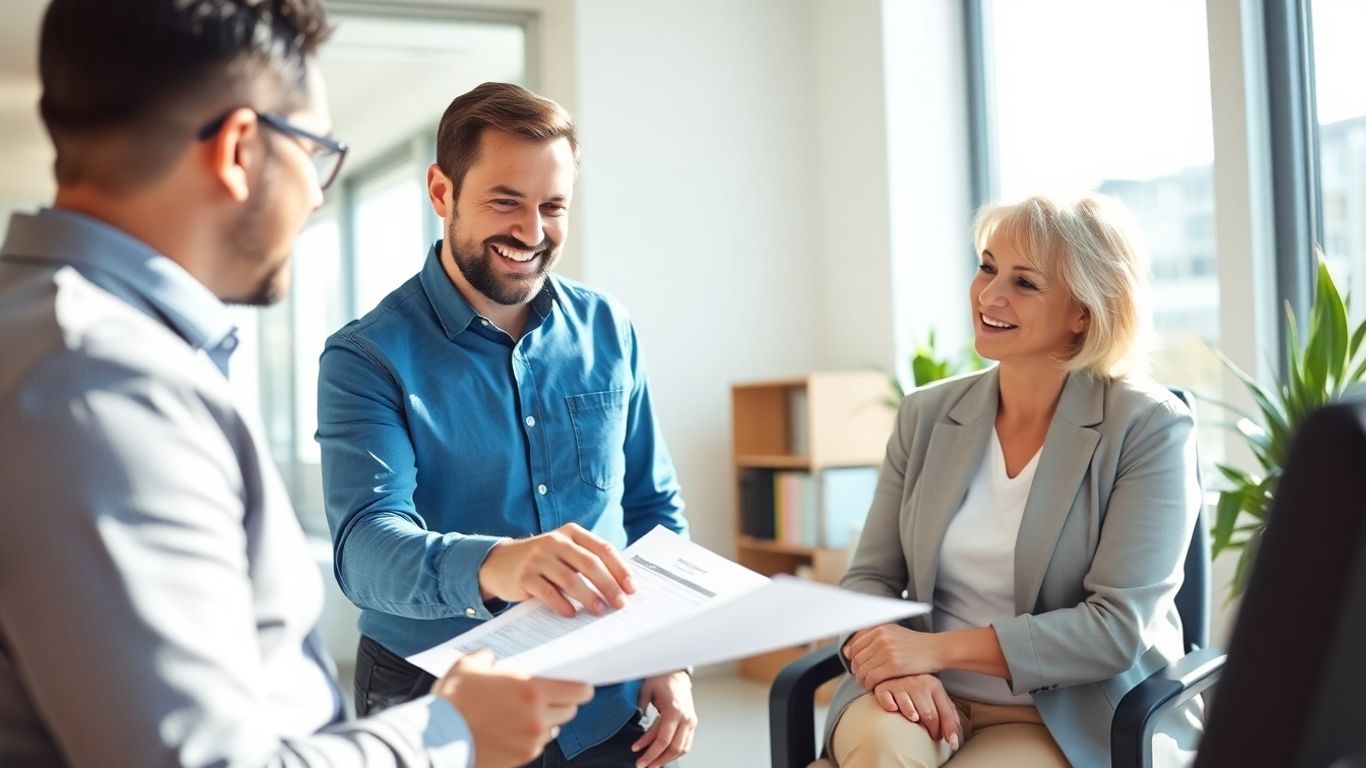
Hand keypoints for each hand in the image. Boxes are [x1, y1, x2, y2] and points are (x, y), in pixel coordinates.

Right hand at [431, 651, 593, 767]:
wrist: (435, 740)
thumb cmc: (452, 700)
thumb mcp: (469, 665)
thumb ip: (488, 656)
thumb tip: (492, 658)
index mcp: (532, 689)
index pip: (579, 690)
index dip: (582, 685)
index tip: (578, 682)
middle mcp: (538, 717)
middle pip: (571, 709)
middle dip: (564, 701)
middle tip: (551, 694)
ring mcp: (531, 740)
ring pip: (555, 728)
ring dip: (548, 719)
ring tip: (528, 711)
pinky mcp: (522, 757)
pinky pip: (538, 744)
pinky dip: (533, 735)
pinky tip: (515, 727)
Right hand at [479, 522, 635, 616]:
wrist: (498, 562)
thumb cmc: (542, 561)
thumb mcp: (564, 553)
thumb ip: (587, 561)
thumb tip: (621, 587)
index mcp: (571, 533)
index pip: (602, 548)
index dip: (620, 569)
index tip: (632, 588)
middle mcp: (555, 541)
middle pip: (589, 563)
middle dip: (608, 585)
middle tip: (620, 603)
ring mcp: (538, 557)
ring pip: (570, 579)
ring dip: (588, 597)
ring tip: (599, 611)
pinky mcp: (524, 575)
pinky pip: (548, 592)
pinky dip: (562, 604)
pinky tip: (571, 614)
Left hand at [630, 671, 696, 767]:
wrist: (676, 670)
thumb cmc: (662, 678)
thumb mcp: (646, 691)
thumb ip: (641, 710)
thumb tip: (637, 726)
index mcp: (674, 710)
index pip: (663, 740)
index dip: (650, 752)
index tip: (639, 758)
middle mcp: (686, 717)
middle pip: (674, 748)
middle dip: (658, 760)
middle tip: (644, 765)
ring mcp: (691, 720)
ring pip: (682, 749)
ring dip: (667, 759)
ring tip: (652, 764)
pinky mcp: (691, 722)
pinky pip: (685, 743)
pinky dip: (675, 752)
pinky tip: (663, 755)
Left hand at [844, 623, 943, 688]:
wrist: (937, 649)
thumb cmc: (915, 645)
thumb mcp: (893, 634)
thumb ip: (870, 640)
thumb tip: (846, 651)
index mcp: (879, 629)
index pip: (854, 646)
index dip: (853, 659)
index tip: (859, 667)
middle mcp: (880, 637)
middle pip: (856, 659)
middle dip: (857, 671)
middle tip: (863, 679)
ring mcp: (886, 651)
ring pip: (862, 670)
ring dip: (862, 680)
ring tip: (868, 684)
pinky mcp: (893, 665)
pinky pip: (871, 678)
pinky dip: (869, 685)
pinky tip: (874, 688)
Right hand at [871, 675, 961, 749]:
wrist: (897, 670)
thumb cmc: (919, 689)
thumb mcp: (937, 697)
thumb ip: (949, 716)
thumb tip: (955, 740)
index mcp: (934, 685)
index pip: (944, 713)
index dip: (948, 730)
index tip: (951, 743)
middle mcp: (918, 683)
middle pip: (928, 714)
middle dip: (932, 730)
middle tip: (931, 736)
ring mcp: (900, 684)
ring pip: (909, 707)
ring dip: (912, 716)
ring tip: (914, 720)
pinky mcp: (883, 687)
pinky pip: (886, 698)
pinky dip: (890, 705)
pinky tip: (893, 708)